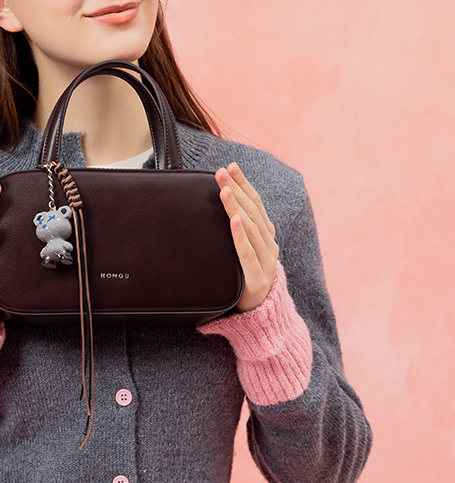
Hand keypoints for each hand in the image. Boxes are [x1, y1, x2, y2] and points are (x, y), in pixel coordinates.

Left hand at [215, 162, 278, 311]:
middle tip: (222, 173)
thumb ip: (235, 233)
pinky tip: (234, 221)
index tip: (231, 167)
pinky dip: (241, 236)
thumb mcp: (243, 252)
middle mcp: (269, 245)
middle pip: (253, 211)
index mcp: (266, 236)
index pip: (256, 203)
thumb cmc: (246, 280)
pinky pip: (248, 254)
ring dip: (237, 207)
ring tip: (225, 191)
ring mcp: (266, 261)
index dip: (244, 184)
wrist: (262, 315)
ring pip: (251, 228)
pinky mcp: (258, 279)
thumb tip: (213, 212)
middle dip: (237, 189)